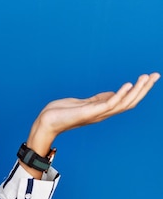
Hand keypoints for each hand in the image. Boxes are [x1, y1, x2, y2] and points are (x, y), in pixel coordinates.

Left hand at [35, 72, 159, 138]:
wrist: (46, 122)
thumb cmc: (62, 113)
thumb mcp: (84, 103)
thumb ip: (99, 99)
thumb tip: (113, 94)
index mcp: (103, 110)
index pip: (127, 101)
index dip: (139, 90)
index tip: (150, 78)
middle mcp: (103, 113)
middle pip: (130, 102)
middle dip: (144, 89)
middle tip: (156, 75)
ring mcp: (97, 114)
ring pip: (123, 103)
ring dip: (136, 90)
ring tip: (145, 78)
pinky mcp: (89, 113)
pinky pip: (109, 104)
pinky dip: (120, 94)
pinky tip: (128, 84)